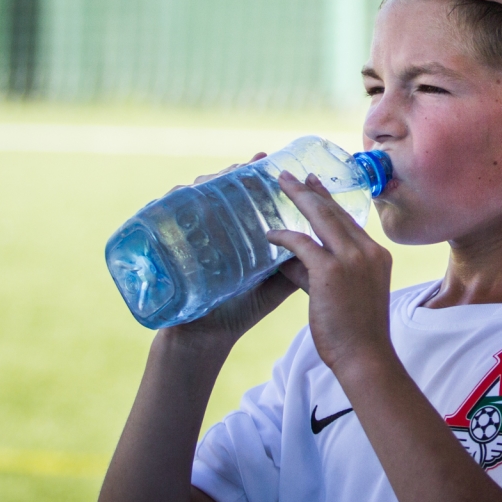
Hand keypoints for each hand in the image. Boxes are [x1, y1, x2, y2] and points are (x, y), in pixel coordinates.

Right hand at [163, 153, 298, 349]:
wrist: (205, 340)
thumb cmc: (239, 311)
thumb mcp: (276, 284)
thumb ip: (302, 263)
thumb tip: (335, 242)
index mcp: (238, 235)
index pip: (248, 198)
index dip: (262, 181)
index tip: (282, 165)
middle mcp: (212, 229)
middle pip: (220, 189)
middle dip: (236, 172)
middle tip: (255, 160)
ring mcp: (188, 235)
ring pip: (194, 193)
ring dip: (209, 180)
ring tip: (228, 172)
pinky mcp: (167, 245)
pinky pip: (166, 212)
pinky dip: (176, 198)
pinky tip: (188, 191)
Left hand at [267, 172, 395, 373]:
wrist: (365, 357)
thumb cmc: (355, 333)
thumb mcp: (345, 296)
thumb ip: (319, 274)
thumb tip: (292, 263)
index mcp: (375, 256)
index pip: (349, 221)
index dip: (330, 201)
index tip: (316, 185)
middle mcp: (367, 251)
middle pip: (336, 212)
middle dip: (313, 190)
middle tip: (294, 174)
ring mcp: (351, 259)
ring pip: (321, 218)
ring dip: (299, 199)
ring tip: (282, 184)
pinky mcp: (331, 271)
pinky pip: (302, 244)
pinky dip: (284, 237)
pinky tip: (270, 235)